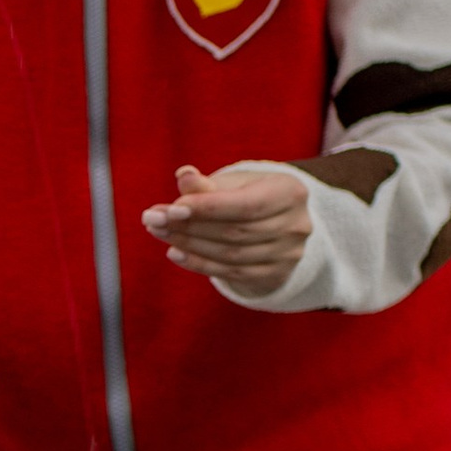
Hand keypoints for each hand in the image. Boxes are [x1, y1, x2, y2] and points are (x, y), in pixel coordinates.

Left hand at [142, 162, 310, 297]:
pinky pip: (232, 272)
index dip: (207, 208)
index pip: (245, 204)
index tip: (171, 208)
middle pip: (236, 231)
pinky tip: (175, 252)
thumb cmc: (247, 194)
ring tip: (159, 232)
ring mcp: (289, 254)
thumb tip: (183, 176)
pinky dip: (199, 264)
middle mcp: (296, 224)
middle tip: (154, 219)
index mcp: (290, 192)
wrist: (274, 222)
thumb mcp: (232, 183)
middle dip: (190, 226)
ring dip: (189, 245)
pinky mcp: (276, 275)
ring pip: (231, 255)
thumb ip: (207, 184)